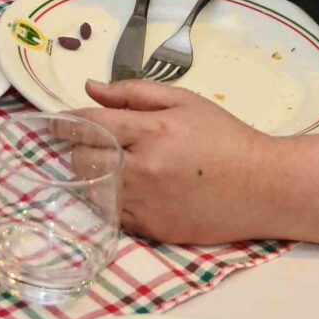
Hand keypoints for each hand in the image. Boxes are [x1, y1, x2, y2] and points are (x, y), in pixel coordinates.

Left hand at [74, 80, 268, 245]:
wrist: (263, 187)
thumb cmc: (224, 137)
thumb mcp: (184, 102)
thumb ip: (133, 93)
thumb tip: (90, 88)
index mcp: (153, 132)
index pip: (91, 126)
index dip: (67, 122)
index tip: (55, 122)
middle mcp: (145, 170)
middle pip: (83, 161)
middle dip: (78, 150)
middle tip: (88, 145)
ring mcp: (147, 205)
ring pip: (93, 192)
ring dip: (91, 178)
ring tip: (106, 167)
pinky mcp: (153, 230)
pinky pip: (113, 216)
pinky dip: (110, 202)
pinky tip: (124, 190)